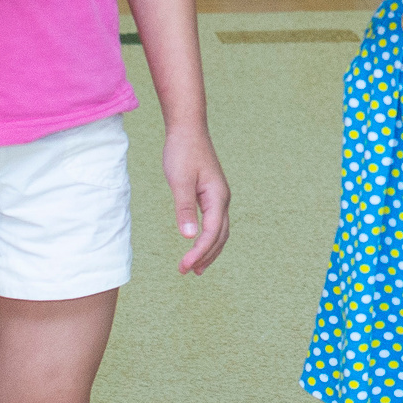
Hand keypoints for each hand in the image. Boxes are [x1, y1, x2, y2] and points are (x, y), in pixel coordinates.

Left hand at [165, 124, 232, 273]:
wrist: (188, 129)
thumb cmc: (183, 152)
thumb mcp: (179, 181)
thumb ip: (184, 209)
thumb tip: (189, 237)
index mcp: (217, 197)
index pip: (211, 233)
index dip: (199, 252)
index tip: (184, 266)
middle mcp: (222, 199)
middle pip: (220, 236)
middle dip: (206, 256)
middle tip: (187, 272)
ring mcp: (219, 197)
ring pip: (220, 231)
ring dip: (209, 250)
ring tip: (197, 268)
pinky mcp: (212, 194)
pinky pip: (214, 222)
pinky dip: (208, 238)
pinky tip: (198, 243)